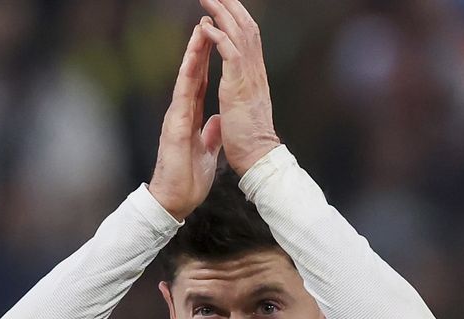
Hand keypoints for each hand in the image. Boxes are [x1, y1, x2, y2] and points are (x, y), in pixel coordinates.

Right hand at [148, 19, 223, 220]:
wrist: (174, 200)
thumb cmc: (187, 180)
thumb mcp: (206, 153)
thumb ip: (210, 134)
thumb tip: (216, 121)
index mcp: (190, 117)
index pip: (200, 82)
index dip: (206, 59)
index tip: (213, 37)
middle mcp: (181, 112)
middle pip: (193, 73)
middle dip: (200, 46)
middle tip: (206, 20)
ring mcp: (176, 117)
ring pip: (186, 78)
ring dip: (192, 53)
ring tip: (199, 29)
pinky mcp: (175, 126)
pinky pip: (182, 97)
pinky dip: (187, 76)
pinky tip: (191, 60)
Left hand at [198, 0, 279, 175]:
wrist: (258, 157)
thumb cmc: (249, 142)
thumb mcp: (241, 116)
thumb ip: (235, 102)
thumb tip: (227, 105)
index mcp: (252, 77)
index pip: (247, 38)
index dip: (236, 19)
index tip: (224, 4)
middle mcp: (254, 71)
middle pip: (245, 27)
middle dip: (230, 5)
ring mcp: (248, 77)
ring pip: (238, 34)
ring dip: (222, 13)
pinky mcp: (239, 86)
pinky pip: (230, 54)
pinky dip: (218, 37)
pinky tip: (205, 26)